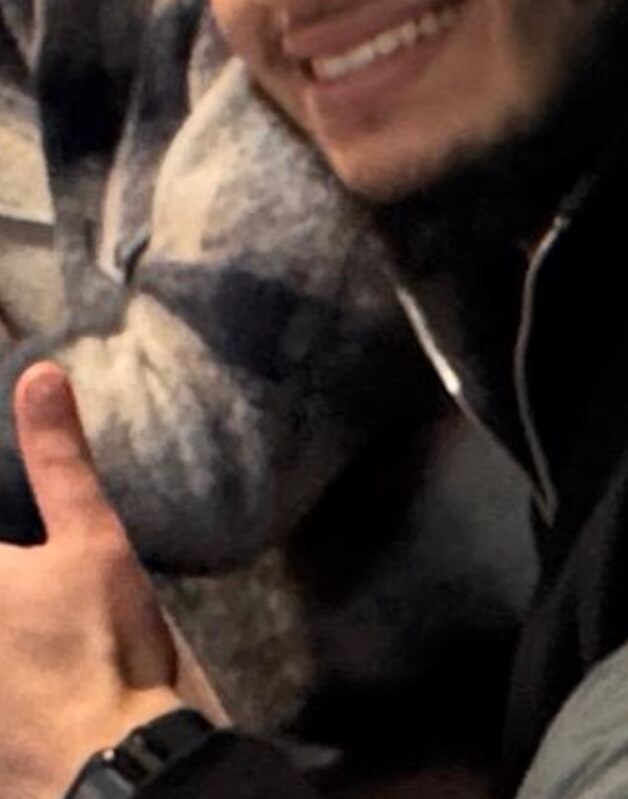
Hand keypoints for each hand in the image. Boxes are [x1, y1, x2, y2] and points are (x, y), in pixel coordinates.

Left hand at [0, 363, 183, 798]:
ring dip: (3, 611)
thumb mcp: (92, 540)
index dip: (1, 526)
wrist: (111, 770)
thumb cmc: (101, 645)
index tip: (16, 543)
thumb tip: (41, 373)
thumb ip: (59, 458)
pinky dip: (0, 668)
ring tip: (22, 612)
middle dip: (8, 567)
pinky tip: (15, 657)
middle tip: (26, 571)